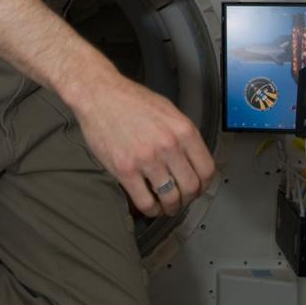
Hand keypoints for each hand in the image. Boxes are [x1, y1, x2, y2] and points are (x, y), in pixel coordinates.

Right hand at [73, 73, 215, 217]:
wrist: (99, 95)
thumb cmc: (131, 100)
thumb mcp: (167, 110)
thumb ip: (182, 135)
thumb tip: (193, 159)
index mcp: (183, 130)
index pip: (207, 170)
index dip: (204, 185)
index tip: (198, 188)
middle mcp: (168, 146)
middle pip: (191, 188)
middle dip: (188, 198)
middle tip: (181, 199)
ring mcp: (146, 159)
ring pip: (170, 198)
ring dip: (171, 207)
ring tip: (166, 205)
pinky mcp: (125, 170)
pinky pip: (145, 201)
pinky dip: (151, 209)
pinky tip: (150, 205)